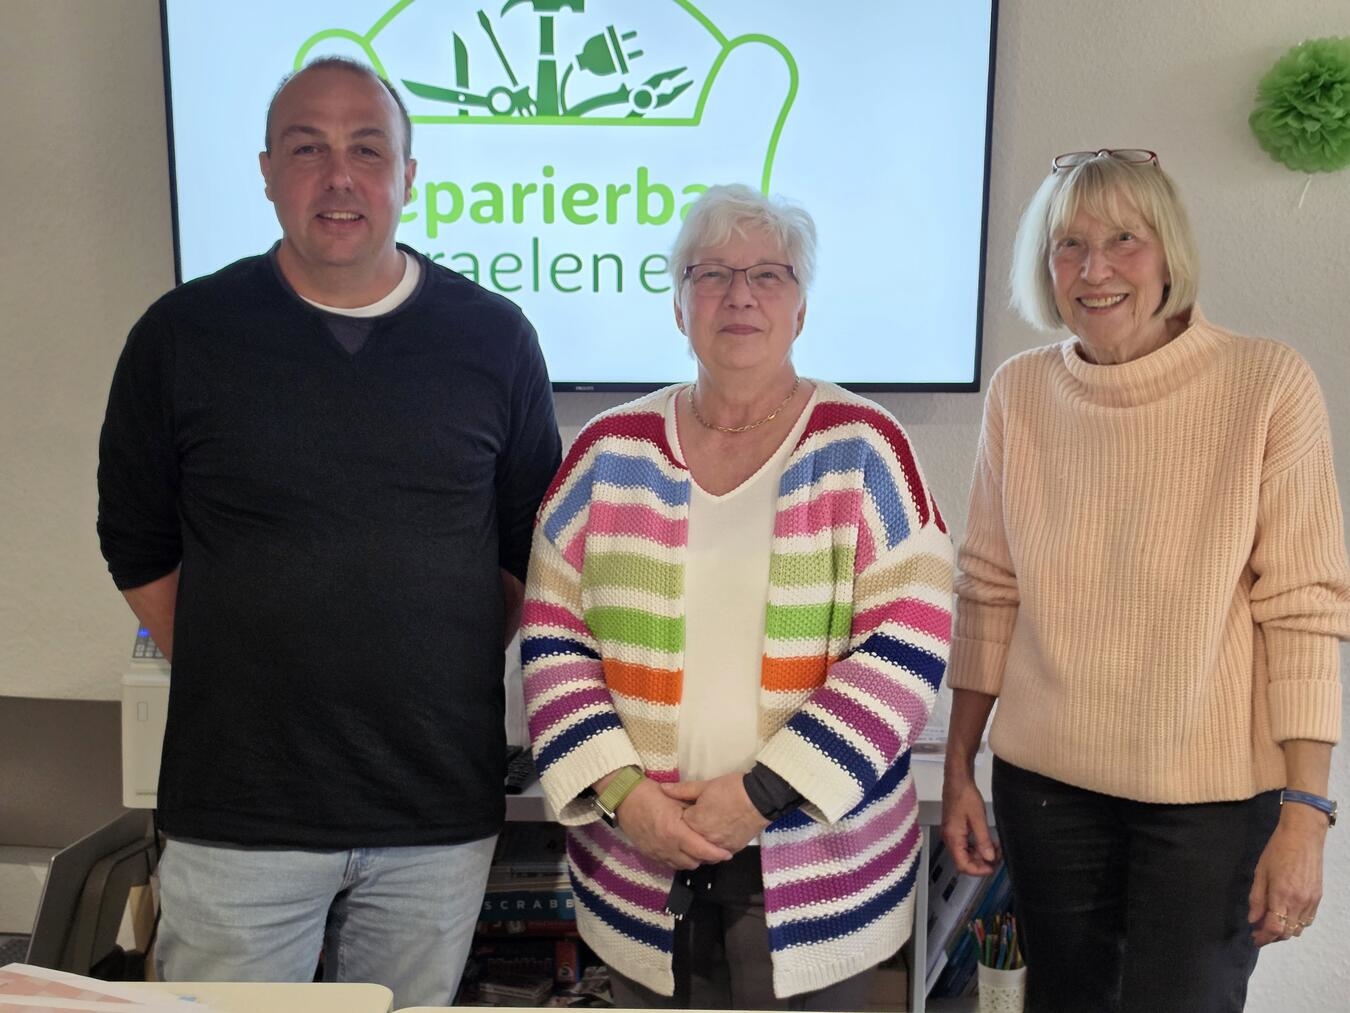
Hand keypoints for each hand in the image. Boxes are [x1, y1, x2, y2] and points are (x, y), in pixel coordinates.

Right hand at [614, 778, 732, 870]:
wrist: (624, 798)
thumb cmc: (651, 794)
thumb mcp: (675, 799)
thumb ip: (693, 812)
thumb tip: (710, 822)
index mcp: (675, 831)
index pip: (701, 850)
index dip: (716, 854)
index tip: (727, 853)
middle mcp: (666, 846)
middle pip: (694, 862)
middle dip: (706, 859)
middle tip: (715, 850)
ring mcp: (657, 853)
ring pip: (682, 866)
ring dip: (693, 860)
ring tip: (700, 851)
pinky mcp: (649, 855)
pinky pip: (669, 865)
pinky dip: (679, 860)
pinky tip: (684, 851)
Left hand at [662, 773, 768, 852]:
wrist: (760, 798)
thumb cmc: (732, 789)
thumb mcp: (705, 786)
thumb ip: (683, 790)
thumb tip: (663, 789)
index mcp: (695, 822)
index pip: (679, 825)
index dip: (681, 817)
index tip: (684, 811)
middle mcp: (705, 839)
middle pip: (689, 841)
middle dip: (688, 833)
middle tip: (693, 823)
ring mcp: (719, 847)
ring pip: (703, 852)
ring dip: (700, 845)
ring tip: (702, 834)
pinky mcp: (733, 850)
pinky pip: (718, 854)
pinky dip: (715, 849)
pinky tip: (715, 839)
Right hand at [941, 775, 999, 875]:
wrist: (957, 780)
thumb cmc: (965, 795)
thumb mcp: (978, 818)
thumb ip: (983, 840)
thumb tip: (989, 858)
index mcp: (953, 837)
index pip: (963, 865)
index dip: (978, 870)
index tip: (993, 867)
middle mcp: (949, 838)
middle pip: (964, 862)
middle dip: (982, 862)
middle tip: (997, 855)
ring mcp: (951, 834)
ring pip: (965, 854)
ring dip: (980, 855)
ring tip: (995, 847)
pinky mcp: (954, 830)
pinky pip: (965, 846)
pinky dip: (977, 847)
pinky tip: (987, 841)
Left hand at [1248, 805, 1326, 945]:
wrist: (1303, 837)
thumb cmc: (1277, 851)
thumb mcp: (1260, 872)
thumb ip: (1256, 898)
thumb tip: (1253, 920)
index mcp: (1282, 895)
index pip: (1274, 928)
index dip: (1263, 937)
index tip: (1254, 938)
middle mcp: (1299, 902)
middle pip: (1287, 932)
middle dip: (1272, 936)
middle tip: (1259, 931)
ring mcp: (1311, 901)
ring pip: (1299, 929)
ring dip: (1284, 931)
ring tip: (1271, 922)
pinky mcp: (1318, 898)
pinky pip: (1308, 920)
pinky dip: (1296, 923)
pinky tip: (1286, 915)